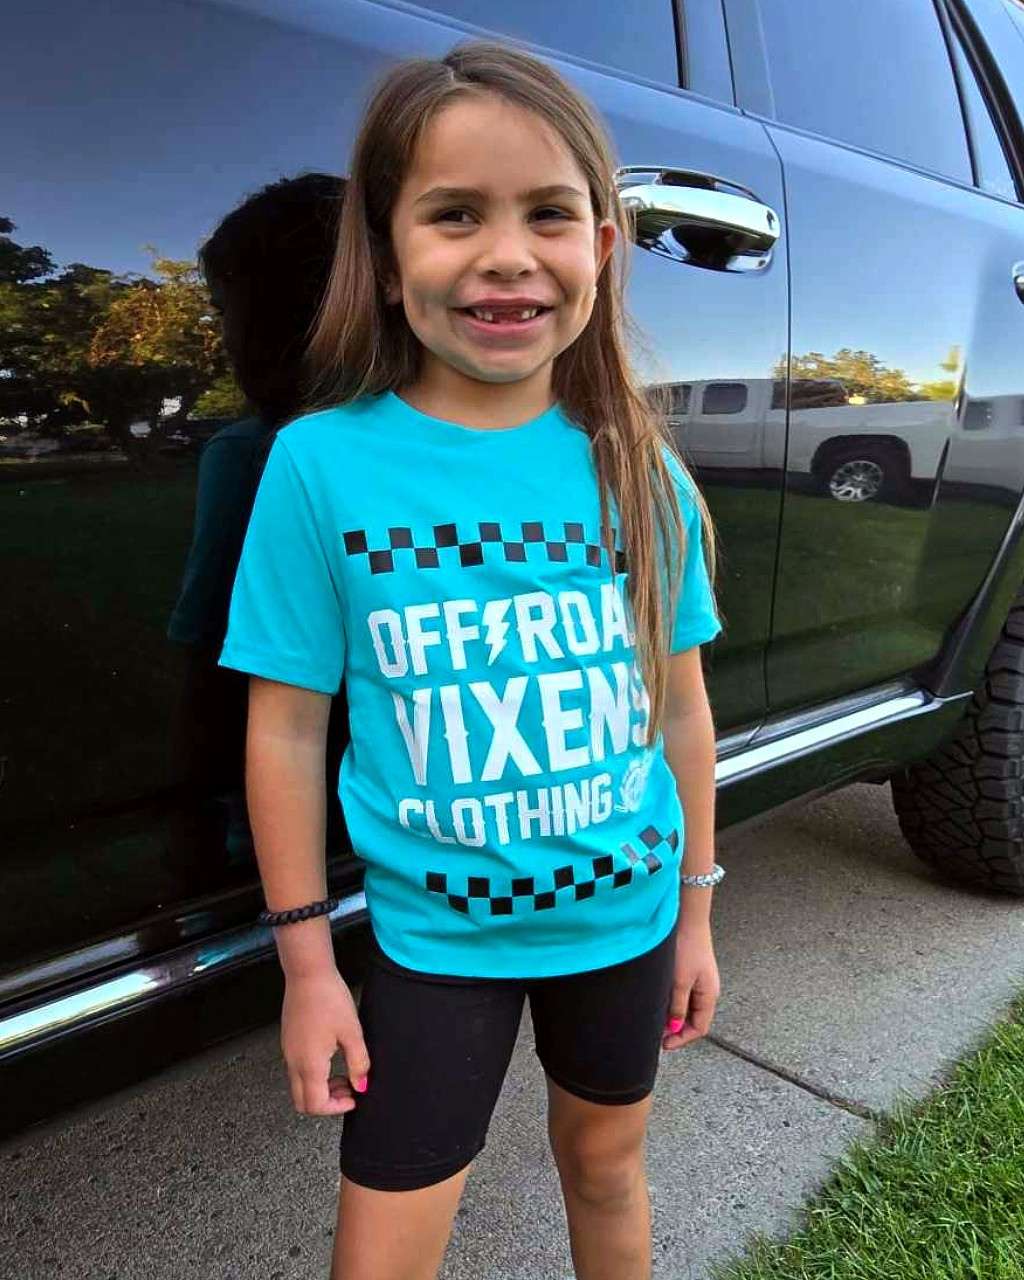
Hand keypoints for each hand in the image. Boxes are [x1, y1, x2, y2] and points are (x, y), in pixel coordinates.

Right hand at [280, 968, 370, 1114]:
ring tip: (343, 1071)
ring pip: (299, 1085)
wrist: (307, 973)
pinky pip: (297, 1068)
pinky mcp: (289, 1041)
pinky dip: (314, 1073)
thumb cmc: (328, 998)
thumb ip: (358, 1063)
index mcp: (309, 1064)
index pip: (316, 1105)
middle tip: (347, 1088)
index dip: (336, 1108)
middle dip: (326, 1102)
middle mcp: (294, 1062)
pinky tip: (331, 1056)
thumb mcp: (352, 1032)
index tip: (354, 1096)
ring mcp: (288, 1051)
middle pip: (302, 1102)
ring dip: (321, 1087)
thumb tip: (361, 1085)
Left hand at [662, 925, 719, 1051]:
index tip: (664, 1044)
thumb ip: (677, 1006)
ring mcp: (699, 980)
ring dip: (673, 1015)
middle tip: (657, 1033)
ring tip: (656, 1018)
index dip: (682, 1039)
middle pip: (694, 1019)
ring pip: (687, 1007)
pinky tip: (660, 1000)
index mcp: (709, 995)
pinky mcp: (691, 970)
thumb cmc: (687, 946)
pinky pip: (684, 994)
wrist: (687, 918)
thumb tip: (674, 1027)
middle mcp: (707, 989)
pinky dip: (673, 1002)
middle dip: (676, 1029)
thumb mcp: (679, 981)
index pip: (699, 1028)